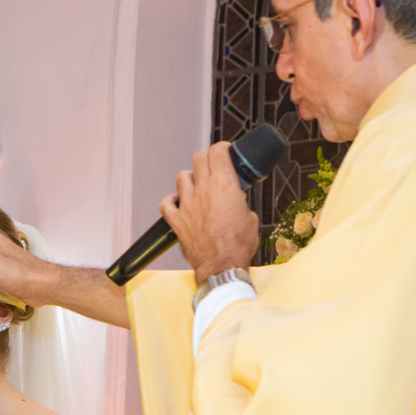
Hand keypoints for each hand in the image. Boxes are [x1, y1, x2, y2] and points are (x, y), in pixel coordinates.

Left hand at [160, 142, 258, 284]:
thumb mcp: (250, 217)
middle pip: (198, 159)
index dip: (221, 148)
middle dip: (206, 159)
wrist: (223, 266)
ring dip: (189, 178)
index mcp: (224, 185)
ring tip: (196, 186)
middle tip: (211, 166)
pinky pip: (165, 203)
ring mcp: (187, 204)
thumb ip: (240, 203)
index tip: (224, 151)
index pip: (217, 152)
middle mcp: (203, 190)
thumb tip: (236, 201)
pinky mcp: (176, 220)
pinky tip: (177, 203)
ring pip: (181, 177)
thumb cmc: (237, 246)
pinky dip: (170, 201)